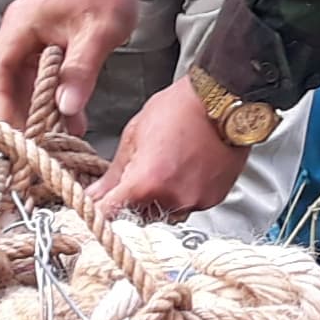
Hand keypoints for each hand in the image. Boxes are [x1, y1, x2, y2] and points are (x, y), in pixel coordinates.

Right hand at [0, 0, 157, 128]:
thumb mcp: (99, 33)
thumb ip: (81, 71)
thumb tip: (66, 108)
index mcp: (21, 24)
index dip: (0, 105)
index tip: (14, 134)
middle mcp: (19, 32)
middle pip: (5, 81)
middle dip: (20, 113)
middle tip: (35, 144)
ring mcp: (31, 38)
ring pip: (24, 82)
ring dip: (39, 109)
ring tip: (57, 137)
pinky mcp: (46, 44)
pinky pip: (41, 77)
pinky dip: (53, 97)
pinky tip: (71, 117)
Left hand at [91, 77, 248, 223]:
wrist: (223, 101)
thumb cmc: (180, 109)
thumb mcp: (134, 135)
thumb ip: (114, 173)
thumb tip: (96, 193)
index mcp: (147, 181)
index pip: (112, 213)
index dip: (102, 209)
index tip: (100, 205)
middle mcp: (172, 197)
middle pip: (139, 218)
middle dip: (132, 204)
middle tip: (138, 176)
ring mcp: (195, 200)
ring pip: (165, 214)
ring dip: (159, 202)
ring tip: (165, 169)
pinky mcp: (213, 199)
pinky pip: (189, 206)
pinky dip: (182, 195)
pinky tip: (184, 170)